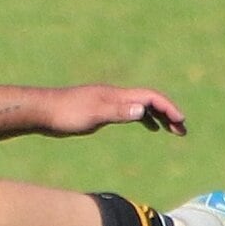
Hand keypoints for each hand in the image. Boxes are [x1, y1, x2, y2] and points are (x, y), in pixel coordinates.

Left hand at [45, 84, 186, 137]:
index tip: (181, 121)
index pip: (150, 97)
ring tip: (172, 130)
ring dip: (158, 116)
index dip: (168, 107)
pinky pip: (130, 111)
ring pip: (141, 106)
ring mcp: (108, 101)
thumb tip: (143, 109)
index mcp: (116, 95)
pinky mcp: (101, 109)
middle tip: (182, 130)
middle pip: (149, 101)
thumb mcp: (93, 115)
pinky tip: (148, 126)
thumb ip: (118, 112)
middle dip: (168, 113)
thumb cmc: (65, 113)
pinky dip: (144, 117)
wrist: (42, 111)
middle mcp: (115, 95)